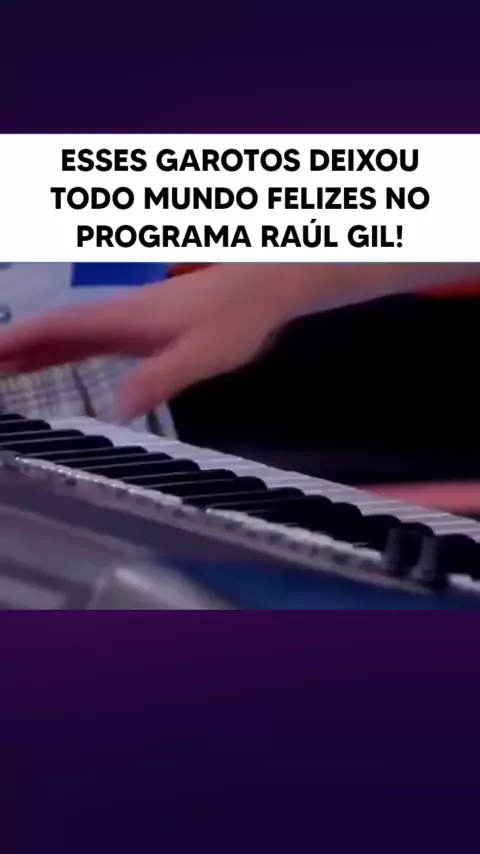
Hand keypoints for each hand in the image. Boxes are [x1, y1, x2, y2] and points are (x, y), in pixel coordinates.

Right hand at [0, 264, 292, 417]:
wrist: (264, 286)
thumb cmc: (237, 317)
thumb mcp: (203, 354)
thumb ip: (163, 377)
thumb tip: (120, 408)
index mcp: (128, 318)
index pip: (63, 327)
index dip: (23, 338)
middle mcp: (121, 315)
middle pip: (58, 328)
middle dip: (17, 345)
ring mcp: (130, 319)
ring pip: (71, 333)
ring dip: (34, 347)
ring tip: (2, 365)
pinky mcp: (142, 327)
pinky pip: (90, 338)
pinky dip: (62, 348)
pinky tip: (51, 359)